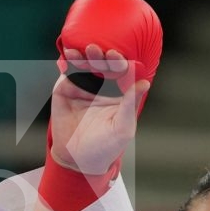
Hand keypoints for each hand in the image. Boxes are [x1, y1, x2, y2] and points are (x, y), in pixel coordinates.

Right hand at [50, 43, 149, 176]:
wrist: (79, 160)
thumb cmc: (107, 146)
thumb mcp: (123, 126)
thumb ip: (131, 104)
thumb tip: (145, 83)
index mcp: (119, 92)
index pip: (120, 71)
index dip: (119, 61)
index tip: (116, 56)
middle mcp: (101, 86)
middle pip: (101, 64)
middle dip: (100, 56)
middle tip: (96, 50)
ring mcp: (82, 86)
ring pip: (83, 65)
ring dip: (82, 56)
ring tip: (81, 52)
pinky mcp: (65, 90)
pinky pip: (66, 74)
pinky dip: (66, 64)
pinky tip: (67, 58)